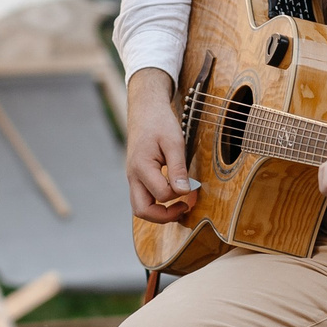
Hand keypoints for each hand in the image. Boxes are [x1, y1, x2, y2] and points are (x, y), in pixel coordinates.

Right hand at [125, 68, 199, 223]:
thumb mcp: (174, 141)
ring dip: (160, 213)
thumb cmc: (159, 122)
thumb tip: (184, 191)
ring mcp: (133, 178)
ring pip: (140, 208)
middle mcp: (133, 176)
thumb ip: (178, 168)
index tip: (193, 186)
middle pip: (142, 211)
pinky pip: (144, 198)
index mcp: (142, 167)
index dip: (179, 194)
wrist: (145, 109)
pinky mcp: (137, 177)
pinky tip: (173, 196)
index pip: (162, 194)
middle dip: (164, 216)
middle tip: (185, 208)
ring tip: (180, 206)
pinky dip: (157, 203)